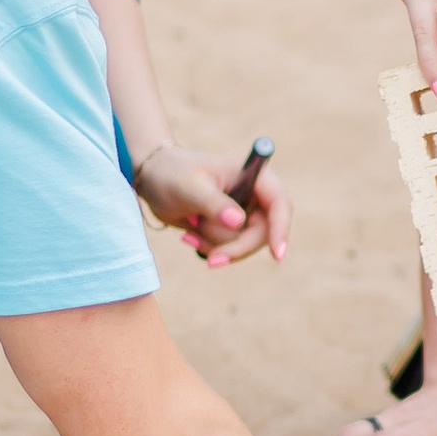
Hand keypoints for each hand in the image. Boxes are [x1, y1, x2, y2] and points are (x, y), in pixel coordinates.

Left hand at [134, 142, 292, 268]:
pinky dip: (210, 248)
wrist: (156, 181)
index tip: (277, 255)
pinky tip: (190, 236)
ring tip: (189, 234)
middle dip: (236, 247)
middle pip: (264, 232)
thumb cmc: (172, 174)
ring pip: (245, 244)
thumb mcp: (190, 187)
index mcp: (252, 175)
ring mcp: (245, 213)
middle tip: (211, 261)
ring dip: (217, 246)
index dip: (281, 228)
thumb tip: (239, 222)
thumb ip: (214, 204)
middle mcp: (254, 195)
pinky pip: (231, 249)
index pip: (279, 203)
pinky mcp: (233, 228)